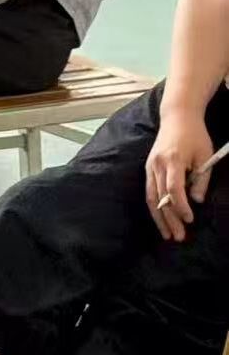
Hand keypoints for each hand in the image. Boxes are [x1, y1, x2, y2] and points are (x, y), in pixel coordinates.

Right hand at [147, 107, 216, 240]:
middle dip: (169, 219)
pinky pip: (149, 190)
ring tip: (167, 234)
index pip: (173, 189)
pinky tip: (159, 218)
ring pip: (151, 196)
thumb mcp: (205, 156)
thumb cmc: (195, 136)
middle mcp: (157, 164)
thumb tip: (197, 201)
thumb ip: (201, 179)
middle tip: (178, 237)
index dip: (180, 206)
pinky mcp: (148, 167)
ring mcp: (150, 165)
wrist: (177, 116)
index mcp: (172, 160)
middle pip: (160, 197)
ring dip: (159, 217)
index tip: (190, 220)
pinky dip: (153, 206)